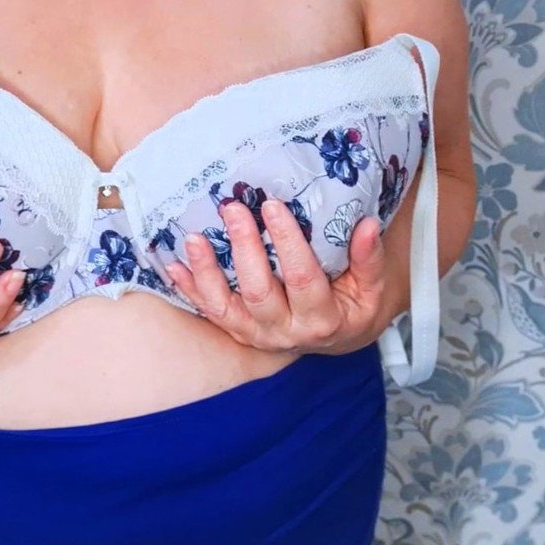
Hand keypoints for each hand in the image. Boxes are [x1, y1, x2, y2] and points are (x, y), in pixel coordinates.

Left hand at [164, 199, 387, 354]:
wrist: (335, 338)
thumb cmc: (352, 305)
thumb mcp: (371, 288)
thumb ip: (368, 259)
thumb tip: (366, 224)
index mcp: (322, 320)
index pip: (303, 278)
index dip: (288, 243)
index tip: (273, 206)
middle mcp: (284, 331)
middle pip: (259, 291)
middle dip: (244, 248)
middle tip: (233, 209)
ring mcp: (255, 334)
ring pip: (224, 307)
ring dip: (205, 272)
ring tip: (193, 237)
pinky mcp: (236, 331)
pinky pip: (208, 311)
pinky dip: (189, 289)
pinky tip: (173, 265)